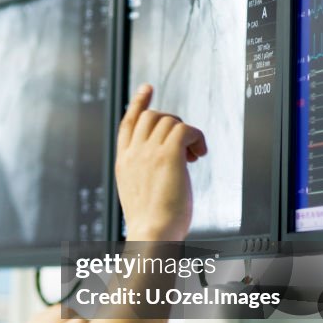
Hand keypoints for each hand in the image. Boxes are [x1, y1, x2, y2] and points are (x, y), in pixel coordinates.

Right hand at [115, 83, 206, 241]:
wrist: (153, 234)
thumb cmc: (152, 224)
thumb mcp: (140, 193)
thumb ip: (145, 172)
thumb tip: (169, 163)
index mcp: (124, 162)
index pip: (128, 122)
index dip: (139, 103)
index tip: (147, 88)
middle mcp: (133, 153)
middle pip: (151, 116)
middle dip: (172, 121)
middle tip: (185, 143)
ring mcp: (148, 152)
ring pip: (169, 120)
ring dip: (186, 133)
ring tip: (192, 156)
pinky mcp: (168, 155)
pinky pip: (185, 129)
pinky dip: (197, 138)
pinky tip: (199, 155)